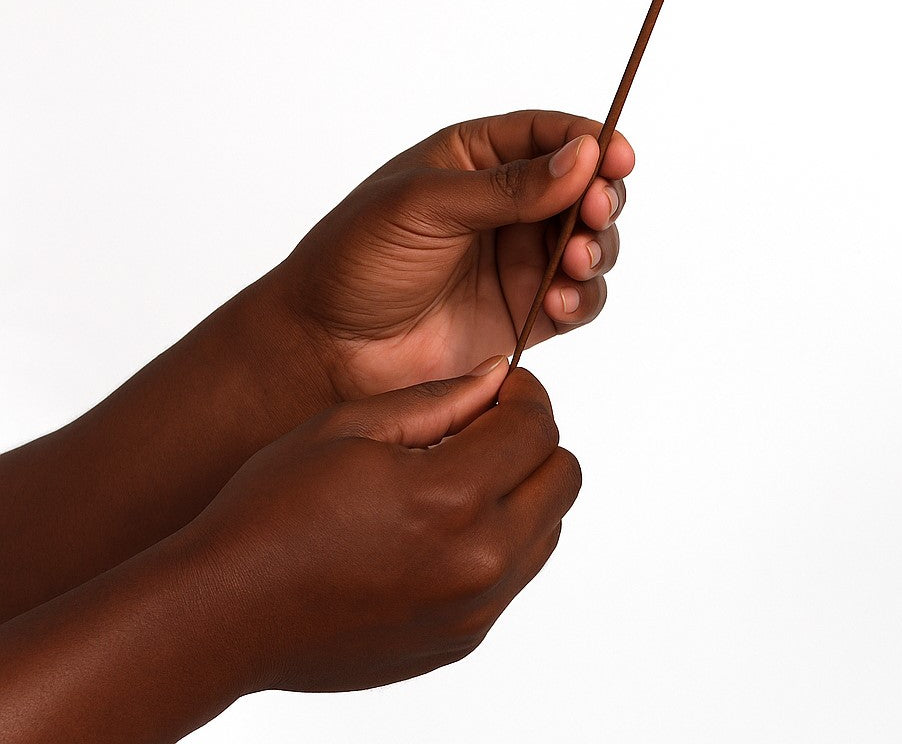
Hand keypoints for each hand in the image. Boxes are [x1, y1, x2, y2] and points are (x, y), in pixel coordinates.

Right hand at [185, 359, 580, 692]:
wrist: (225, 614)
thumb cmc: (273, 510)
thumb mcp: (350, 427)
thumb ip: (439, 399)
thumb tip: (496, 375)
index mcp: (451, 497)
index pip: (537, 427)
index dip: (525, 393)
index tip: (502, 386)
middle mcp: (478, 561)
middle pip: (563, 478)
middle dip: (533, 439)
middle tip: (485, 427)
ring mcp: (474, 610)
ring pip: (549, 529)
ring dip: (522, 491)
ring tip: (459, 477)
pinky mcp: (461, 640)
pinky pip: (515, 576)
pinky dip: (499, 540)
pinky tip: (440, 527)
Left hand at [280, 110, 633, 397]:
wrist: (326, 348)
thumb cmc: (356, 261)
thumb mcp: (425, 205)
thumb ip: (508, 187)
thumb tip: (583, 158)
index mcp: (473, 160)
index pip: (546, 134)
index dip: (590, 141)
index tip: (618, 155)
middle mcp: (504, 206)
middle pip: (583, 188)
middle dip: (601, 196)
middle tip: (597, 210)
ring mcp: (516, 261)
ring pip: (590, 243)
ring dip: (598, 247)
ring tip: (574, 259)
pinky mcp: (526, 313)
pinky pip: (577, 298)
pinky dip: (582, 296)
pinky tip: (559, 300)